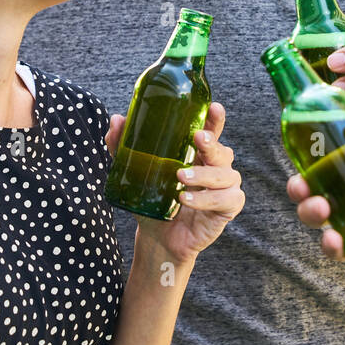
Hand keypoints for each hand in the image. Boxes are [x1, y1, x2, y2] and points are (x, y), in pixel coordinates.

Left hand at [106, 103, 243, 263]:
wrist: (158, 238)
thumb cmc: (154, 199)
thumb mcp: (136, 172)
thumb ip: (124, 147)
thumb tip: (116, 120)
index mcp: (199, 153)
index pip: (212, 130)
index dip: (216, 118)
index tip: (213, 107)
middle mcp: (217, 166)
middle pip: (222, 150)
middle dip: (212, 143)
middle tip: (197, 138)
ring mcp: (225, 186)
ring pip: (225, 174)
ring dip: (204, 174)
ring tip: (180, 177)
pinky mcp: (228, 207)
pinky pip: (225, 199)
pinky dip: (205, 199)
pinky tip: (185, 199)